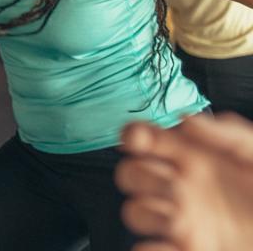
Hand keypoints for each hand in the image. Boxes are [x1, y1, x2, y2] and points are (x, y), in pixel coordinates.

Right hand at [117, 113, 252, 250]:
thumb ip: (229, 134)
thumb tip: (187, 121)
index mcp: (196, 160)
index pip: (147, 141)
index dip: (134, 136)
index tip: (138, 138)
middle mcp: (183, 190)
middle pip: (131, 175)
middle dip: (139, 175)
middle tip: (171, 184)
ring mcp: (183, 223)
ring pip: (135, 212)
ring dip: (145, 212)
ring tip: (177, 219)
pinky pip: (148, 250)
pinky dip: (148, 249)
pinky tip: (171, 243)